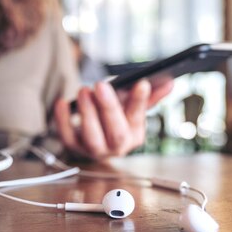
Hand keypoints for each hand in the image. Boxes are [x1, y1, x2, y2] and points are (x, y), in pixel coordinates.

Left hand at [53, 79, 173, 159]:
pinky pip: (66, 136)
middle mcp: (116, 147)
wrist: (92, 136)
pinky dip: (62, 120)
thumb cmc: (114, 119)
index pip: (138, 119)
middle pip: (116, 133)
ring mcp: (94, 150)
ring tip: (84, 90)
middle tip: (101, 85)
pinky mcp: (73, 147)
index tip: (141, 83)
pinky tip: (62, 102)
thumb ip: (149, 96)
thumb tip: (169, 81)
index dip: (139, 102)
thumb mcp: (131, 107)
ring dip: (87, 113)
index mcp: (134, 136)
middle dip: (109, 108)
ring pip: (92, 137)